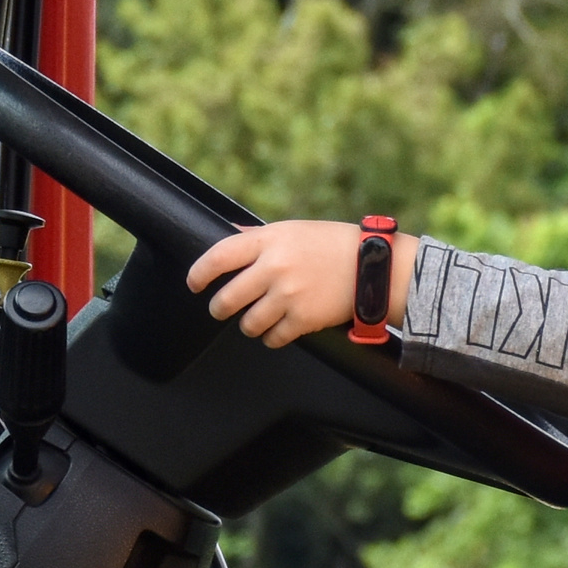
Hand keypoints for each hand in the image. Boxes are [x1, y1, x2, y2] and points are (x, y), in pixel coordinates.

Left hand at [186, 219, 408, 348]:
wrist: (373, 267)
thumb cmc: (333, 244)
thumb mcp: (294, 230)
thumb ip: (259, 237)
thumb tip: (229, 234)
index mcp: (269, 240)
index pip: (219, 257)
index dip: (199, 273)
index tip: (194, 283)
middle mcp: (274, 267)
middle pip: (227, 298)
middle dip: (219, 308)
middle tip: (220, 309)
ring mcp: (288, 295)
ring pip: (248, 323)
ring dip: (248, 325)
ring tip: (255, 320)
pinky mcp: (303, 319)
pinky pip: (273, 338)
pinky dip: (272, 337)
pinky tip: (278, 329)